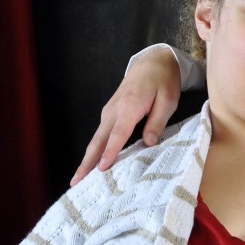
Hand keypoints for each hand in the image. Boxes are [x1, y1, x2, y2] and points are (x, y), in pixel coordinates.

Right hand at [70, 44, 181, 185]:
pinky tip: (93, 163)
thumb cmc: (163, 80)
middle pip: (98, 140)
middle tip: (75, 182)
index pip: (118, 134)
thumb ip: (157, 122)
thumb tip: (148, 143)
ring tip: (79, 179)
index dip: (110, 153)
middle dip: (86, 162)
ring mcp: (109, 111)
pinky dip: (95, 150)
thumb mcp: (168, 100)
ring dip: (87, 159)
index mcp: (129, 106)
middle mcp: (114, 110)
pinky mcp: (110, 113)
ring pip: (96, 139)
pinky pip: (101, 134)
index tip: (101, 170)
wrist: (153, 61)